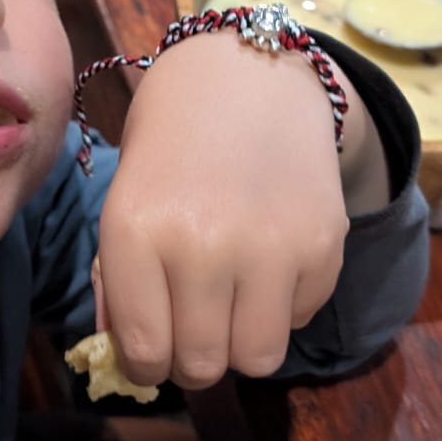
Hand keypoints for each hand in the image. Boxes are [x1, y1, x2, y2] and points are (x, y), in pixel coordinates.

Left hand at [94, 29, 385, 390]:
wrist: (248, 74)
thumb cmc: (171, 142)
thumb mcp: (124, 201)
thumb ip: (119, 282)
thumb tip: (130, 363)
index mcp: (136, 230)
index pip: (142, 351)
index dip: (145, 364)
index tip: (151, 349)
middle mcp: (202, 245)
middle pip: (201, 366)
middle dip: (192, 360)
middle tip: (192, 328)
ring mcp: (269, 248)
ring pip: (257, 360)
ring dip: (240, 344)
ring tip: (231, 305)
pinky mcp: (322, 247)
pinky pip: (297, 319)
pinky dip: (281, 306)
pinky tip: (267, 257)